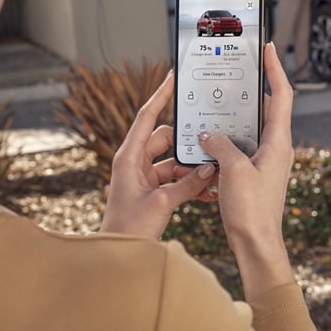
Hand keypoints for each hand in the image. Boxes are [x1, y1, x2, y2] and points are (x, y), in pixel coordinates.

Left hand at [101, 72, 216, 238]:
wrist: (118, 254)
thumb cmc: (128, 228)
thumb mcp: (161, 204)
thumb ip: (187, 184)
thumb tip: (208, 168)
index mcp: (129, 157)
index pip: (147, 117)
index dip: (160, 95)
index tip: (172, 77)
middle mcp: (135, 162)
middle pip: (167, 140)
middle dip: (188, 145)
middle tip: (209, 145)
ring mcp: (144, 176)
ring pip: (174, 161)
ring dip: (191, 168)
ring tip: (212, 174)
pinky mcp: (152, 190)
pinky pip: (175, 179)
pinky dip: (189, 183)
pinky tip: (207, 191)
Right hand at [198, 43, 295, 299]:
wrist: (257, 246)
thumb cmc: (252, 212)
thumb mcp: (233, 171)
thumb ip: (221, 146)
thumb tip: (209, 135)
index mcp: (279, 143)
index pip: (281, 95)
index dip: (275, 69)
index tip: (268, 48)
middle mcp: (276, 149)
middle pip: (266, 109)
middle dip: (251, 90)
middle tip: (236, 71)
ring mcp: (266, 162)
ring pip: (250, 130)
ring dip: (233, 118)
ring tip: (215, 104)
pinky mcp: (254, 175)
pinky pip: (240, 150)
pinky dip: (226, 142)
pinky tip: (207, 141)